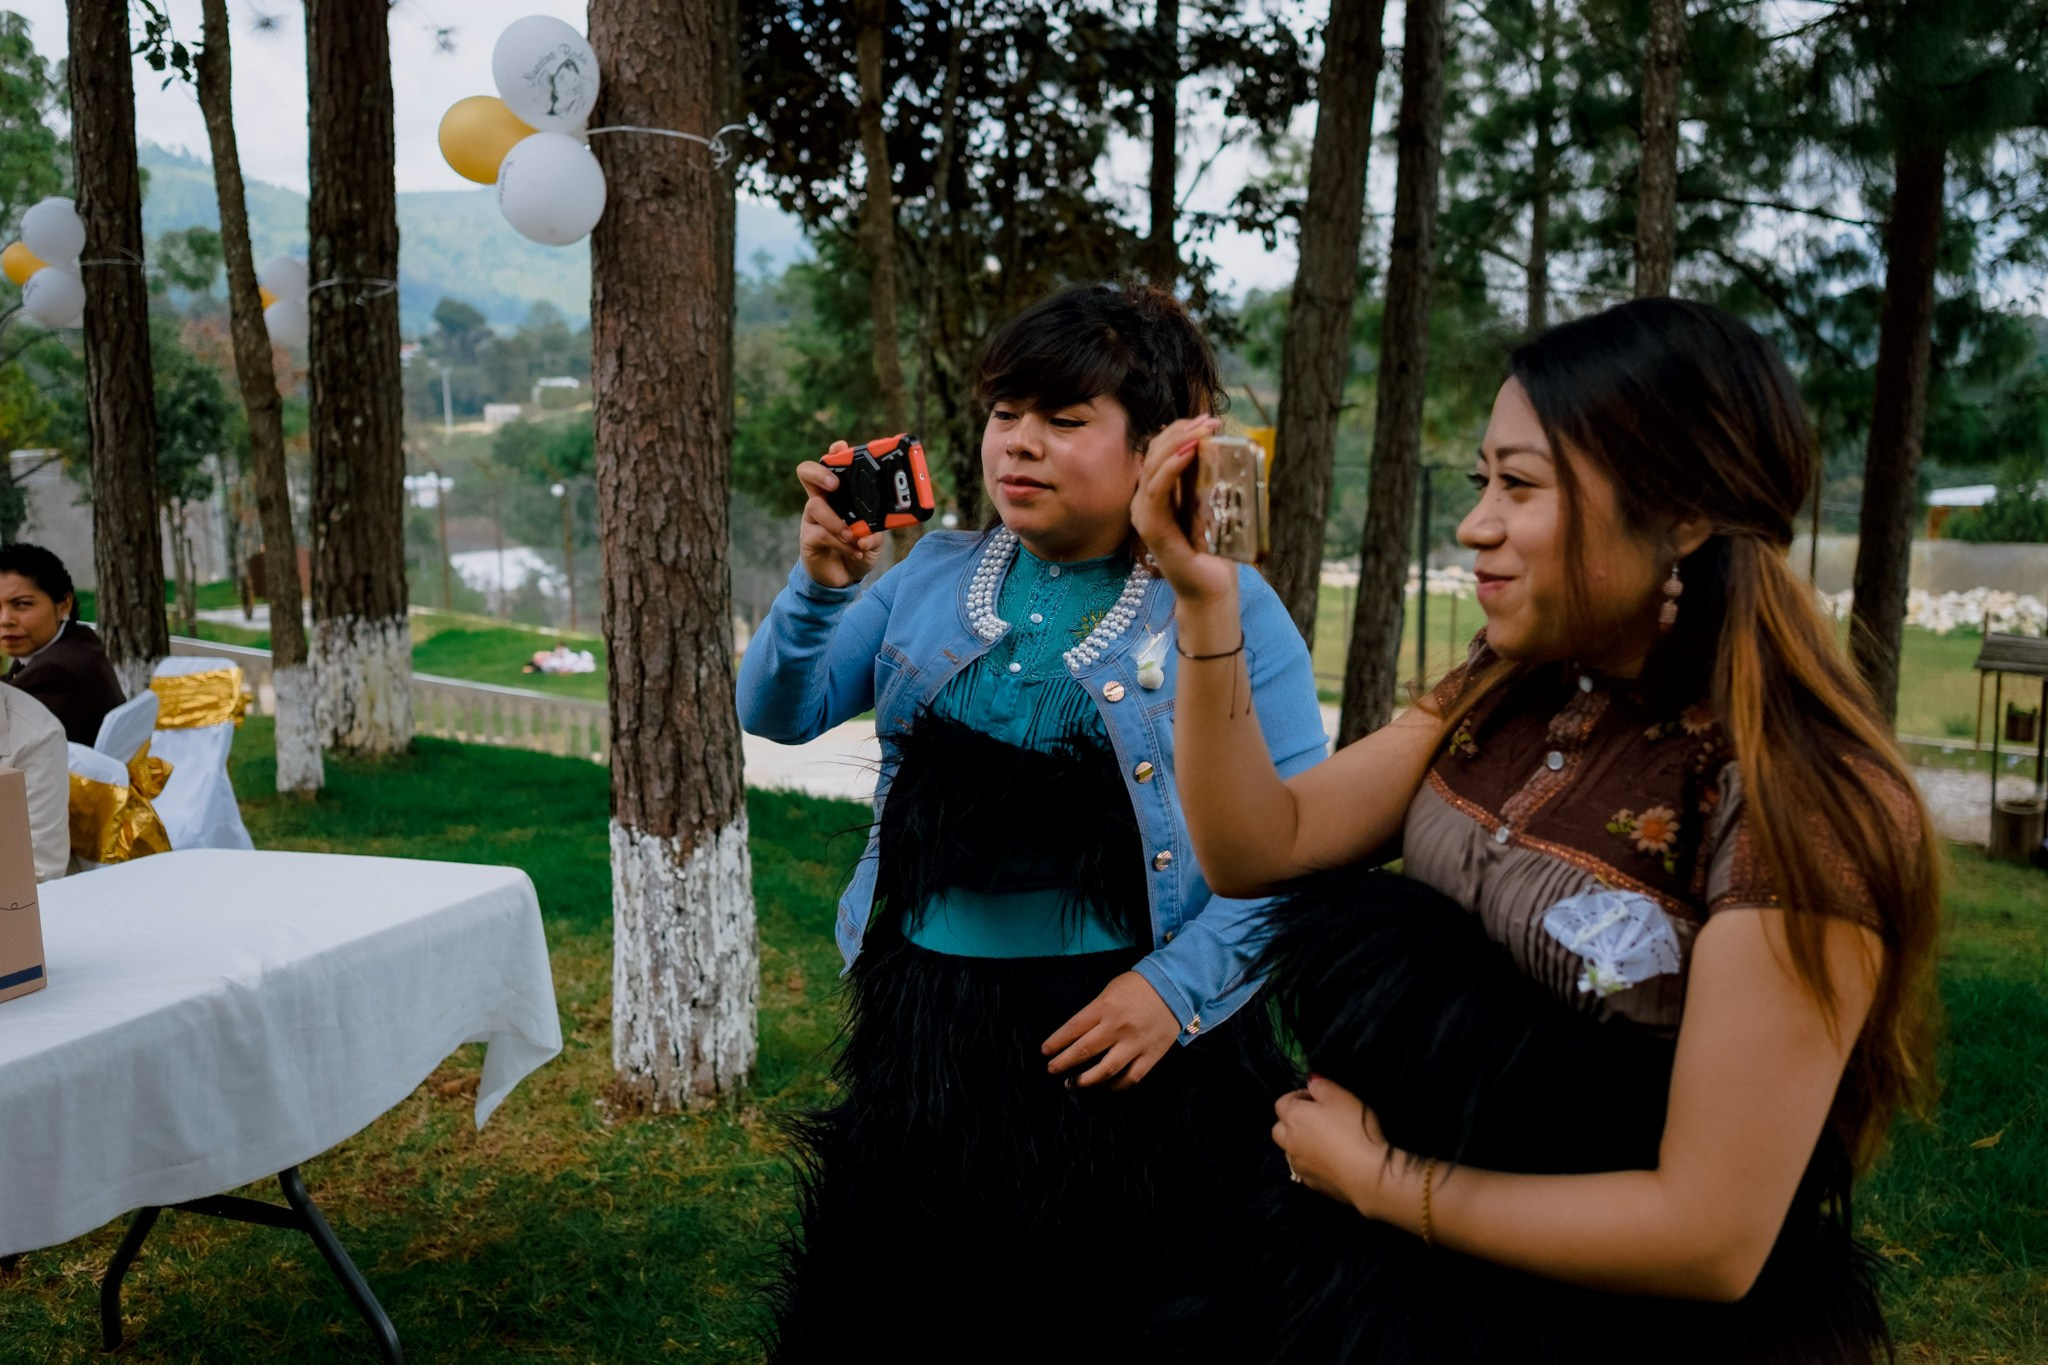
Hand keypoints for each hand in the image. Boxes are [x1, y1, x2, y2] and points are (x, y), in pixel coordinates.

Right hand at [797, 444, 884, 588]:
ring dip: (837, 521)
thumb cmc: (859, 549)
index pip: (832, 466)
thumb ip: (875, 530)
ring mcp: (813, 519)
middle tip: (835, 483)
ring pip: (814, 505)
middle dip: (819, 472)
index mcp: (840, 494)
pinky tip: (855, 551)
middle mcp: (823, 500)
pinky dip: (841, 543)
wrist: (845, 579)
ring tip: (854, 536)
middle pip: (807, 473)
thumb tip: (866, 534)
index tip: (841, 446)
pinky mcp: (809, 538)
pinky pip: (821, 533)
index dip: (834, 453)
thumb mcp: (875, 538)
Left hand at [1041, 971, 1180, 1089]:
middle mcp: (1118, 1027)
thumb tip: (1075, 1036)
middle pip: (1084, 1051)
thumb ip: (1094, 1013)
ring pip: (1105, 1070)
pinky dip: (1115, 1086)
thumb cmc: (1136, 987)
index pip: (1072, 1029)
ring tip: (1073, 1084)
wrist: (1174, 987)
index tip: (1045, 1052)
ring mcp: (1135, 1043)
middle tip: (1052, 1070)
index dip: (1056, 1043)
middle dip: (1063, 1063)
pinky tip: (1104, 1086)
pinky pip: (1130, 1078)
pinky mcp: (1151, 1055)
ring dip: (1085, 1081)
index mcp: (1105, 1007)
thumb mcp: (1109, 991)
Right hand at [1130, 415, 1237, 609]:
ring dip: (1178, 444)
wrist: (1210, 589)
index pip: (1159, 452)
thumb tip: (1224, 447)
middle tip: (1209, 422)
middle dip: (1181, 432)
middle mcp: (1144, 502)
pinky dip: (1171, 468)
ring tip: (1202, 432)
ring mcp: (1144, 515)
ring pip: (1153, 467)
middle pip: (1154, 453)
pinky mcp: (1150, 528)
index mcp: (1155, 495)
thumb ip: (1208, 482)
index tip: (1206, 420)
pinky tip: (1188, 453)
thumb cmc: (1212, 551)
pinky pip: (1156, 490)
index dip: (1179, 431)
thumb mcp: (1211, 508)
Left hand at [1272, 1076, 1400, 1214]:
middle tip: (1316, 1120)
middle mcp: (1289, 1142)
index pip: (1283, 1102)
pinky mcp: (1311, 1184)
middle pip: (1279, 1128)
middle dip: (1291, 1121)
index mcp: (1293, 1117)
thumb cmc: (1353, 1128)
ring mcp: (1299, 1165)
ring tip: (1324, 1141)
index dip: (1299, 1097)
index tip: (1318, 1098)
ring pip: (1289, 1150)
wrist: (1366, 1174)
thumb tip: (1310, 1082)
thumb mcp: (1341, 1096)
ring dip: (1299, 1143)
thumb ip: (1321, 1086)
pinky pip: (1304, 1168)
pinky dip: (1312, 1162)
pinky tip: (1330, 1161)